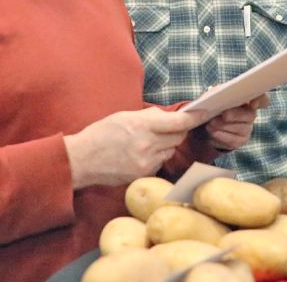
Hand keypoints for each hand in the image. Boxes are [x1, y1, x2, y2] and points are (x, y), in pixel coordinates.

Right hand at [63, 107, 205, 188]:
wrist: (82, 160)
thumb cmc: (101, 134)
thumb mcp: (125, 116)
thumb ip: (149, 116)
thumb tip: (169, 116)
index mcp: (142, 126)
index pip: (179, 123)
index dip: (194, 118)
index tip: (204, 112)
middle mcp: (147, 145)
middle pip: (178, 137)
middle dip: (176, 130)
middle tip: (165, 127)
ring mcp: (146, 163)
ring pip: (170, 150)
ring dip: (165, 144)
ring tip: (146, 142)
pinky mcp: (144, 175)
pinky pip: (160, 162)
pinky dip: (156, 157)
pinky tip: (140, 154)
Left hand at [204, 94, 268, 151]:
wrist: (209, 124)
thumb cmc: (214, 105)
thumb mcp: (214, 96)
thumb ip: (215, 93)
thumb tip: (212, 97)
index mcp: (247, 99)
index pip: (262, 98)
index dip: (260, 100)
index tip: (253, 104)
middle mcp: (251, 114)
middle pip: (250, 115)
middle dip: (236, 115)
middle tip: (224, 115)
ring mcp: (247, 128)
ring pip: (240, 128)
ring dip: (224, 126)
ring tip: (210, 124)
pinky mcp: (241, 141)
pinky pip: (233, 140)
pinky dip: (220, 135)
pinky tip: (213, 132)